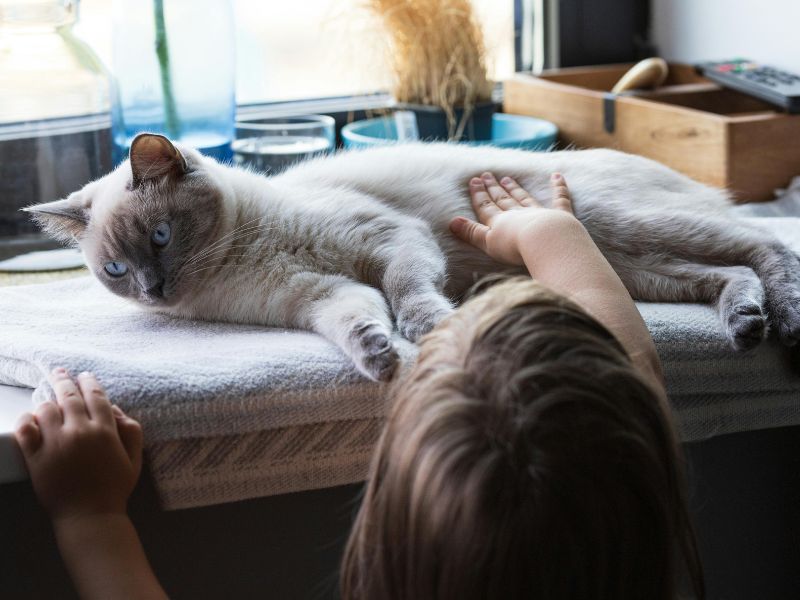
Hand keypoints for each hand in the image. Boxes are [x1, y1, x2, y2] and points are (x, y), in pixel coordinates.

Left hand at [15, 369, 142, 521]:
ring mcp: (55, 444)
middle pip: (68, 396)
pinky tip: (31, 419)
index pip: (95, 395)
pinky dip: (26, 420)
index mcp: (104, 430)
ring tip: (49, 401)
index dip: (89, 382)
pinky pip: (25, 430)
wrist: (90, 516)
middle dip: (64, 380)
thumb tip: (115, 410)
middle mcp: (79, 432)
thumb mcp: (135, 458)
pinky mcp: (36, 458)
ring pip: (46, 409)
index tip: (84, 376)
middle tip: (60, 372)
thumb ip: (131, 430)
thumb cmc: (115, 488)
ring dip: (48, 402)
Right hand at [449, 171, 576, 264]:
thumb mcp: (487, 243)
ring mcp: (539, 213)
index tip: (474, 181)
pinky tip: (556, 175)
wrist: (545, 241)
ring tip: (507, 179)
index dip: (479, 195)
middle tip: (487, 175)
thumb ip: (471, 233)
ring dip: (515, 188)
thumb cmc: (515, 247)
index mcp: (500, 222)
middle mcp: (518, 214)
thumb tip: (452, 222)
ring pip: (524, 198)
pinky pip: (559, 198)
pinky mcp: (560, 215)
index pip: (486, 207)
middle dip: (493, 188)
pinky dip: (558, 186)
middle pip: (503, 200)